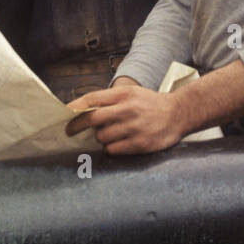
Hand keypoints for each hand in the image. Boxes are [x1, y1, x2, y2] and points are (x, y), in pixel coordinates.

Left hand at [65, 83, 186, 154]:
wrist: (179, 113)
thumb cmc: (150, 104)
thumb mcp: (131, 94)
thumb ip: (109, 100)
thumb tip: (82, 110)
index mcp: (123, 94)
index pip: (92, 99)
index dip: (75, 107)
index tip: (64, 114)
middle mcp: (127, 109)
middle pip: (93, 119)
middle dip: (76, 126)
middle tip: (69, 131)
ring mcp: (134, 127)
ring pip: (102, 137)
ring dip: (100, 138)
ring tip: (109, 135)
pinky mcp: (140, 143)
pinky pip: (114, 149)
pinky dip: (111, 148)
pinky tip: (118, 143)